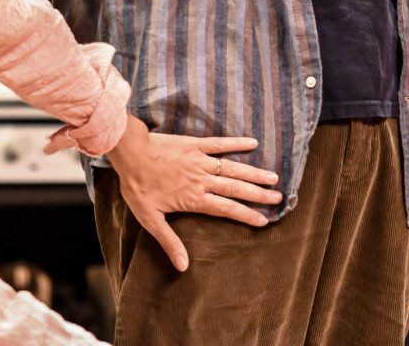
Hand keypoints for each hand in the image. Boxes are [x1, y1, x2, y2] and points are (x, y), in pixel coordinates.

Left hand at [90, 116, 281, 271]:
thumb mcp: (150, 219)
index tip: (264, 221)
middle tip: (278, 198)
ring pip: (233, 168)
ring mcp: (200, 160)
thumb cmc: (138, 187)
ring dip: (254, 172)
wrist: (130, 154)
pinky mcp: (195, 144)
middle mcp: (202, 180)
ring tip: (273, 177)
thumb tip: (183, 266)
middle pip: (235, 188)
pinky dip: (236, 143)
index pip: (226, 209)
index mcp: (194, 198)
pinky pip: (219, 144)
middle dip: (258, 195)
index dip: (246, 215)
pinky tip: (252, 142)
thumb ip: (169, 241)